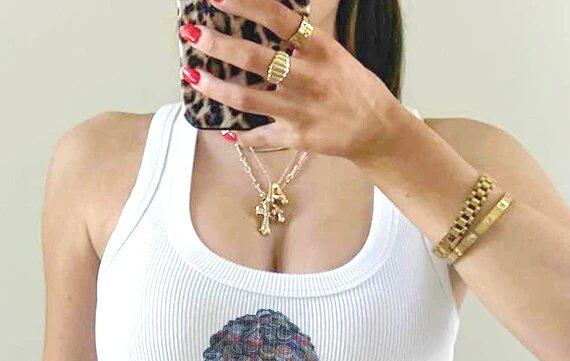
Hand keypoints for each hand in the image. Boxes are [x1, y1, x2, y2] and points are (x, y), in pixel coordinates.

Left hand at [178, 0, 405, 160]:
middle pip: (254, 59)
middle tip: (191, 33)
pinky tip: (223, 130)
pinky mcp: (297, 138)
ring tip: (193, 75)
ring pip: (247, 98)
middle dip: (218, 44)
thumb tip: (265, 20)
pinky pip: (260, 137)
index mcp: (320, 50)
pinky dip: (240, 136)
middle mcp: (308, 78)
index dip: (246, 4)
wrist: (378, 129)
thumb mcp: (333, 54)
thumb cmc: (352, 86)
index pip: (278, 19)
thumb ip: (301, 41)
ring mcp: (300, 111)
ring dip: (215, 87)